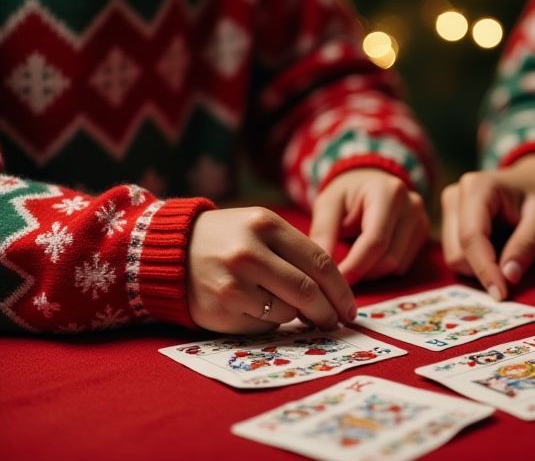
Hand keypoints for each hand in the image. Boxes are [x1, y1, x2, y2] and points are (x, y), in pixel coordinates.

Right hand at [187, 207, 355, 333]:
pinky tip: (251, 308)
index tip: (349, 308)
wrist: (168, 252)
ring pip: (286, 312)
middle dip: (327, 312)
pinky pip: (262, 326)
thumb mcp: (260, 228)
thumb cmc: (228, 240)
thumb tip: (334, 295)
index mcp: (266, 224)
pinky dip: (267, 323)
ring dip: (293, 316)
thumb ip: (296, 253)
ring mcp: (233, 282)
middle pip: (307, 291)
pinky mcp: (221, 308)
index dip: (341, 290)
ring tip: (279, 305)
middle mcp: (249, 252)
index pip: (320, 262)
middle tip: (334, 322)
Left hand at [310, 169, 428, 283]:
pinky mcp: (422, 235)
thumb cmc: (346, 193)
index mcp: (389, 192)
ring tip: (352, 259)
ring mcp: (422, 221)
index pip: (376, 240)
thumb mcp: (328, 204)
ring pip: (396, 265)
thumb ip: (323, 232)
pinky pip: (402, 266)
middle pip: (388, 257)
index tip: (335, 279)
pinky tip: (368, 256)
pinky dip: (382, 268)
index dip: (355, 265)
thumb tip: (319, 268)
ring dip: (371, 271)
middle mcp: (412, 206)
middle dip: (362, 270)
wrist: (369, 182)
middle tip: (338, 272)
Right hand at [441, 153, 534, 299]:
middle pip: (457, 251)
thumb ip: (527, 244)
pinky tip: (498, 252)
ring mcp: (449, 208)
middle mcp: (454, 195)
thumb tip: (508, 276)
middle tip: (513, 274)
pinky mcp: (450, 221)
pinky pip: (457, 254)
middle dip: (483, 270)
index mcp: (476, 188)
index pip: (471, 237)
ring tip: (508, 254)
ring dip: (481, 267)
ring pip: (454, 257)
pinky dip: (477, 262)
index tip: (501, 294)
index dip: (484, 269)